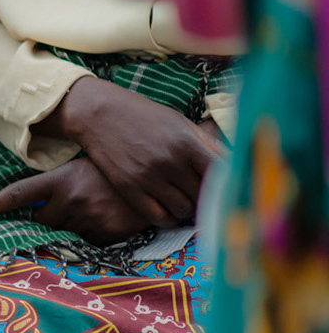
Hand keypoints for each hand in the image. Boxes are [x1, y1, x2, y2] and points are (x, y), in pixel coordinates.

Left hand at [0, 157, 154, 244]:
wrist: (157, 178)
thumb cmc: (113, 172)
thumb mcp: (81, 169)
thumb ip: (59, 186)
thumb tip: (34, 208)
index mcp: (62, 179)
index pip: (22, 191)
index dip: (0, 202)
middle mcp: (72, 198)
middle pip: (41, 221)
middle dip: (47, 220)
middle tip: (64, 210)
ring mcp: (89, 216)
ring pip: (63, 234)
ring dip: (68, 229)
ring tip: (89, 213)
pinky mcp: (106, 232)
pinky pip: (85, 244)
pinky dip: (88, 238)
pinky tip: (102, 222)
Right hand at [46, 78, 222, 226]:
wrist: (100, 114)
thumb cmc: (143, 115)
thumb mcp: (179, 122)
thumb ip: (205, 143)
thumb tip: (232, 163)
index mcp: (186, 143)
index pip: (222, 175)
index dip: (228, 185)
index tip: (228, 189)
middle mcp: (170, 162)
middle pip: (204, 195)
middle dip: (208, 198)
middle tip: (205, 197)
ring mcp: (148, 177)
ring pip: (183, 209)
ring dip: (188, 208)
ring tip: (185, 201)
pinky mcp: (129, 188)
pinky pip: (158, 216)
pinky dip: (168, 218)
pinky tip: (168, 210)